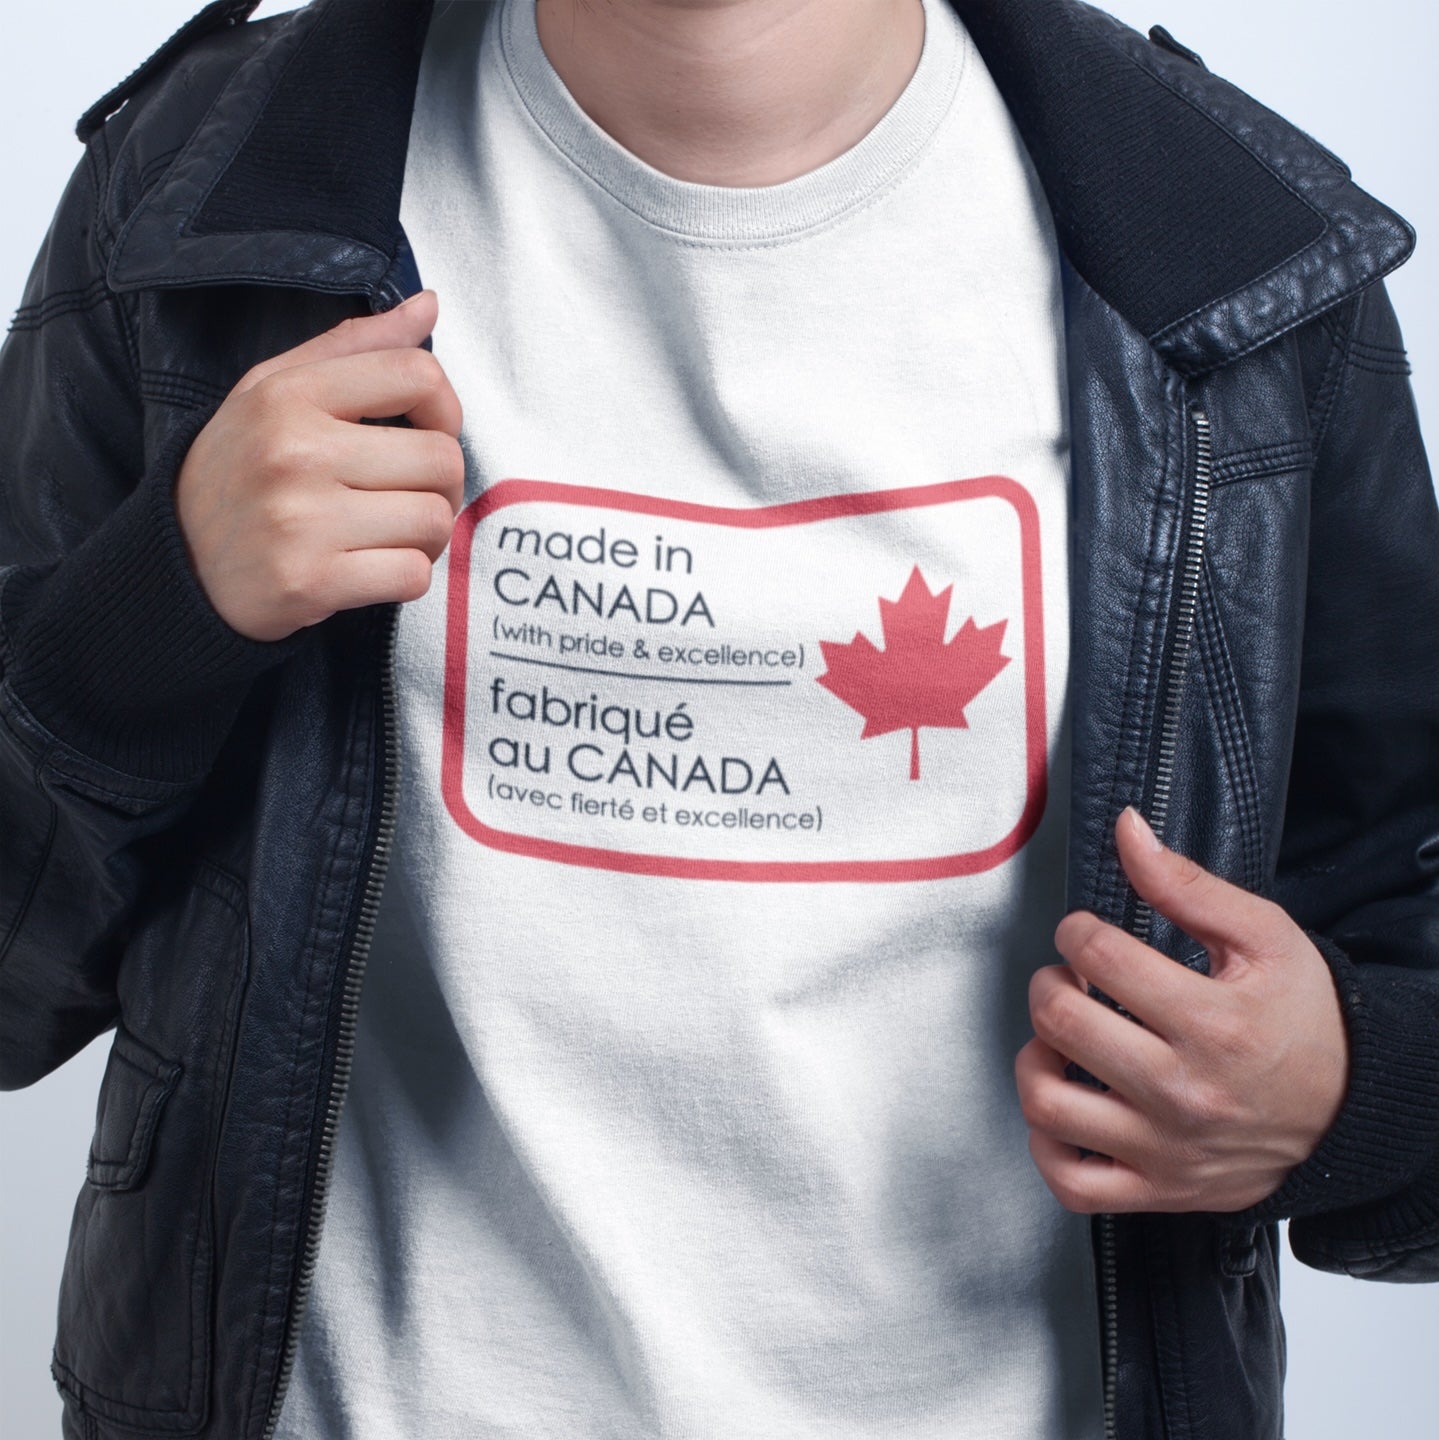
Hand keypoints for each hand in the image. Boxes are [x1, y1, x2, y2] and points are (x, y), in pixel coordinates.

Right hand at [174, 289, 463, 641]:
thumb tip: (429, 306)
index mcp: (289, 395)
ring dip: (426, 535)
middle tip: (409, 494)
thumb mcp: (276, 388)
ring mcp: (302, 521)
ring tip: (388, 532)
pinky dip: (405, 576)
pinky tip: (371, 568)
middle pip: (441, 458)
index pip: (416, 376)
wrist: (176, 563)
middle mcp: (295, 452)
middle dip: (442, 483)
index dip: (445, 408)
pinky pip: (412, 576)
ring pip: (433, 520)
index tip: (428, 430)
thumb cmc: (239, 470)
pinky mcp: (311, 582)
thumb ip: (356, 346)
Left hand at [1015, 806, 1348, 1212]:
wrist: (1349, 1111)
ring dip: (1035, 1059)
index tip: (1086, 935)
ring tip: (1061, 1039)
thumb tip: (1127, 831)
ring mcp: (1165, 1149)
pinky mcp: (1157, 1189)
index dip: (1076, 932)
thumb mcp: (1264, 937)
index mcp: (1212, 1022)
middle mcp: (1184, 1091)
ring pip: (1048, 1104)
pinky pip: (1071, 1181)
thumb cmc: (1305, 1022)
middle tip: (1070, 980)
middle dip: (1050, 984)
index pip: (1099, 958)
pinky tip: (1064, 1103)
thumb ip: (1186, 883)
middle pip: (1061, 1023)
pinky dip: (1046, 1142)